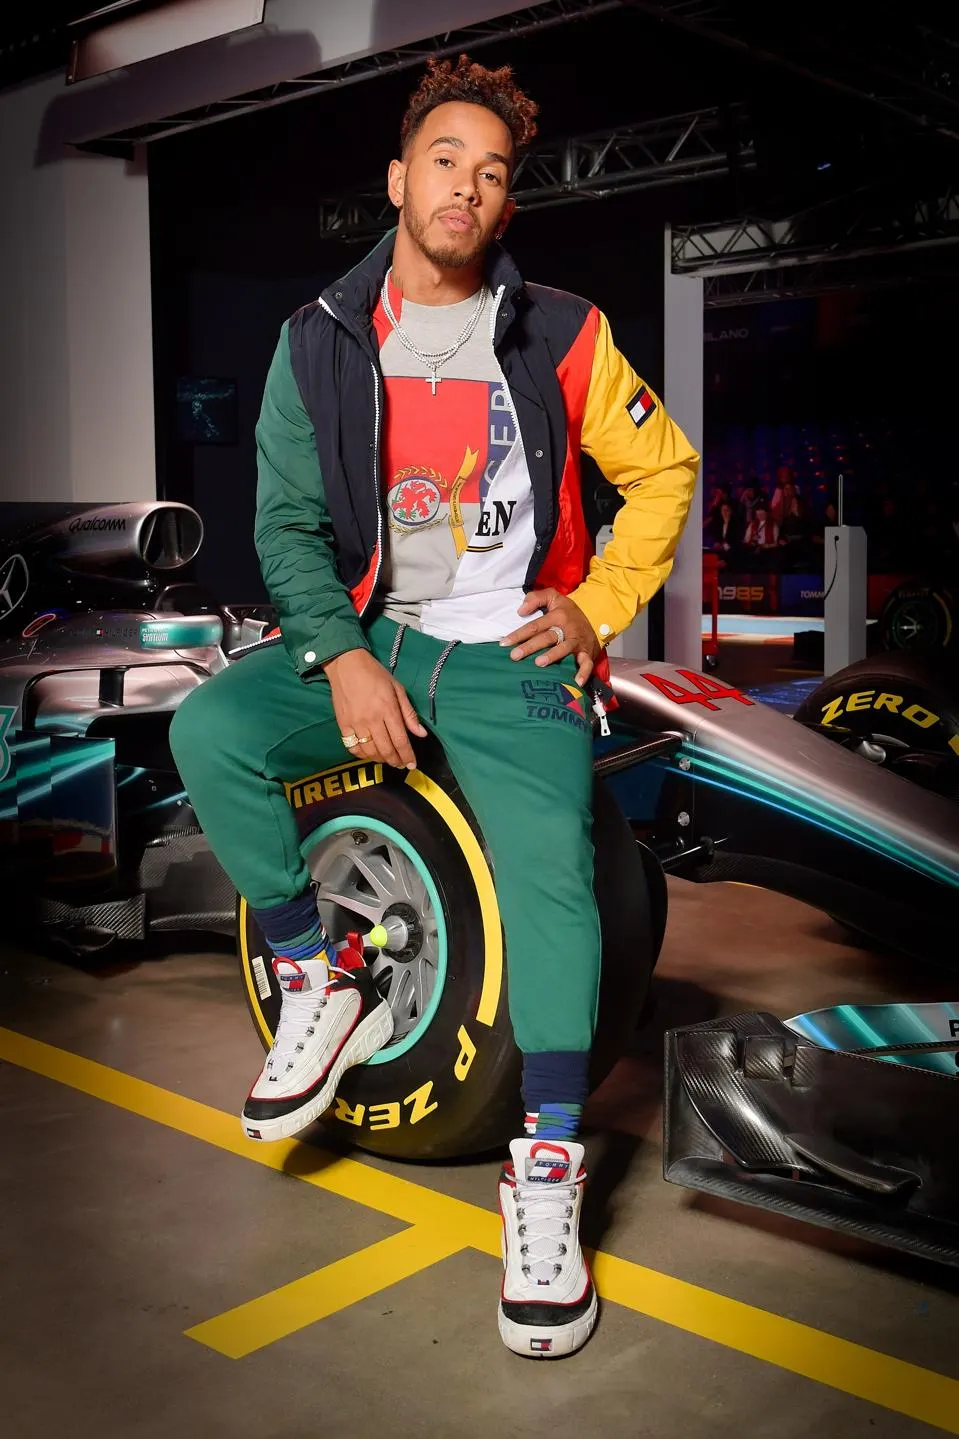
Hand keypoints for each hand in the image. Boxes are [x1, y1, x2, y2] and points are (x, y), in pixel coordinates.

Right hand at [323, 649, 426, 769]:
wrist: (346, 665)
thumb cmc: (375, 674)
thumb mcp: (397, 688)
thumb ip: (409, 713)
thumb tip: (421, 734)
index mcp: (388, 709)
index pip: (400, 740)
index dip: (407, 756)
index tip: (412, 765)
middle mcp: (372, 719)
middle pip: (386, 749)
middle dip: (396, 761)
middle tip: (401, 764)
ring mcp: (355, 724)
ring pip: (370, 752)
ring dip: (381, 759)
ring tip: (388, 760)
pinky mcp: (343, 725)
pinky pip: (352, 747)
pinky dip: (362, 755)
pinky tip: (369, 754)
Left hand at [501, 588, 600, 685]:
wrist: (596, 618)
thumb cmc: (568, 612)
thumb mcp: (553, 597)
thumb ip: (535, 598)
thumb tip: (521, 610)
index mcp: (557, 615)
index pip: (534, 625)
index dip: (519, 634)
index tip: (504, 643)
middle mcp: (567, 628)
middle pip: (546, 637)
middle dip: (530, 646)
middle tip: (515, 656)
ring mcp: (577, 641)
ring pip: (564, 648)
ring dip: (552, 656)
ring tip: (539, 663)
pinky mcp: (587, 652)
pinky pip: (586, 663)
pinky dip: (583, 672)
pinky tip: (576, 681)